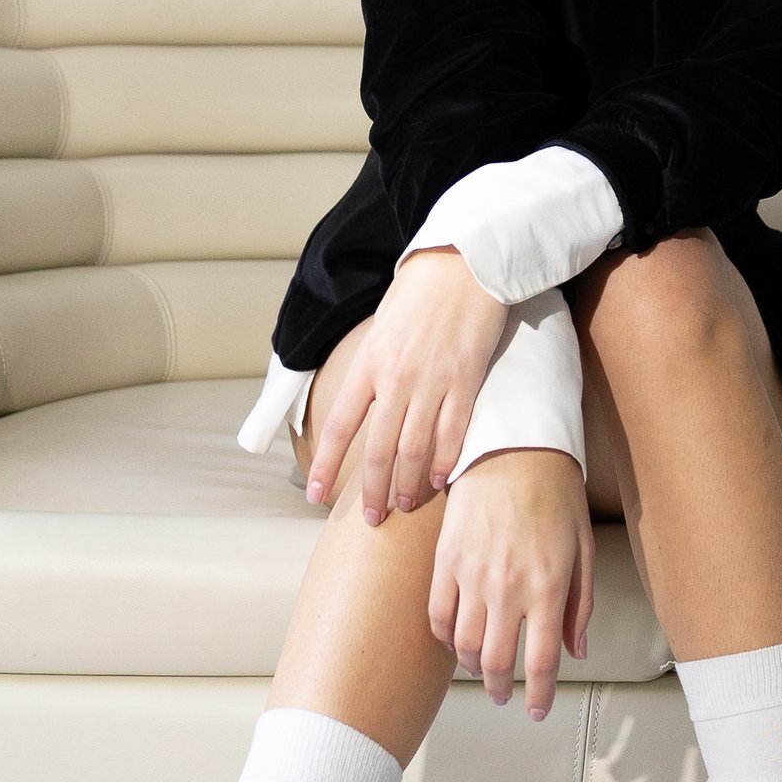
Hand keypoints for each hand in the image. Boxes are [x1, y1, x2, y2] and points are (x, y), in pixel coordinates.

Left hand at [301, 247, 508, 524]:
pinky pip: (451, 434)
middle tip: (372, 518)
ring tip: (403, 507)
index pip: (338, 426)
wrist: (463, 262)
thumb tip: (364, 402)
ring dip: (406, 486)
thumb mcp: (381, 327)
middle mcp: (395, 378)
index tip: (316, 496)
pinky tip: (437, 481)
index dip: (325, 466)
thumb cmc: (420, 291)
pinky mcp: (466, 381)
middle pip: (377, 450)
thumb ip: (373, 367)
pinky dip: (442, 463)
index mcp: (368, 364)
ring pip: (413, 450)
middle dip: (371, 491)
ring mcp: (432, 383)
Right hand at [430, 449, 595, 718]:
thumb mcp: (584, 551)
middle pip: (497, 663)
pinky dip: (447, 638)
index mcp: (547, 588)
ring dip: (474, 668)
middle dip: (501, 689)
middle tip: (504, 695)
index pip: (542, 662)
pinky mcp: (445, 561)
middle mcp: (506, 588)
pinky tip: (458, 640)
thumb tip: (577, 650)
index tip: (538, 709)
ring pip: (464, 646)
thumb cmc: (555, 496)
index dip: (540, 695)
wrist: (513, 449)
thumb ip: (580, 606)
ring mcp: (471, 576)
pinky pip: (438, 615)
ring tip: (482, 670)